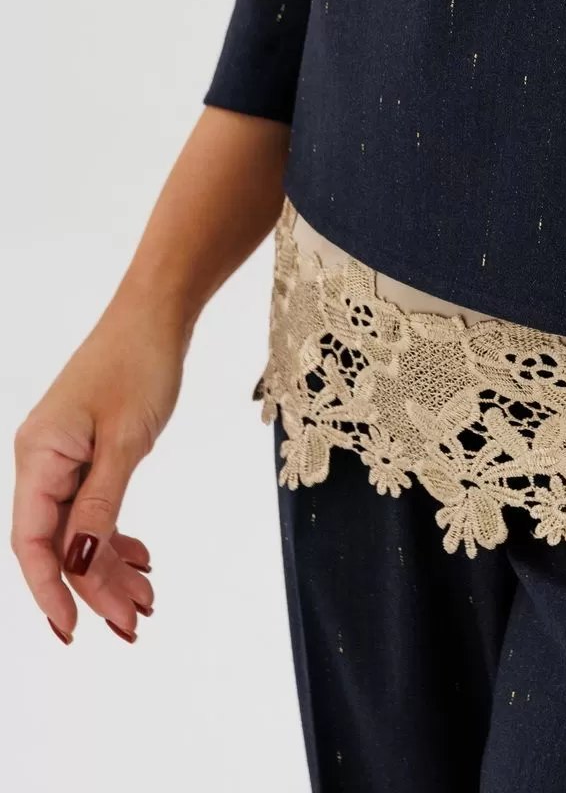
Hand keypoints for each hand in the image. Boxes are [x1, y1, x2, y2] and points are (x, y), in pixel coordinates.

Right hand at [11, 294, 188, 643]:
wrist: (157, 313)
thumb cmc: (139, 363)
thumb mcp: (126, 441)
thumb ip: (100, 505)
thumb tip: (75, 562)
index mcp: (38, 456)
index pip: (32, 541)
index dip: (48, 590)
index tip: (72, 629)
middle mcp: (42, 460)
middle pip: (60, 541)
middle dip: (94, 586)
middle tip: (133, 623)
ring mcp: (64, 456)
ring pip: (80, 528)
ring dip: (110, 565)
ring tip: (145, 601)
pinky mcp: (86, 451)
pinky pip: (93, 506)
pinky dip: (115, 534)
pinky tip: (140, 557)